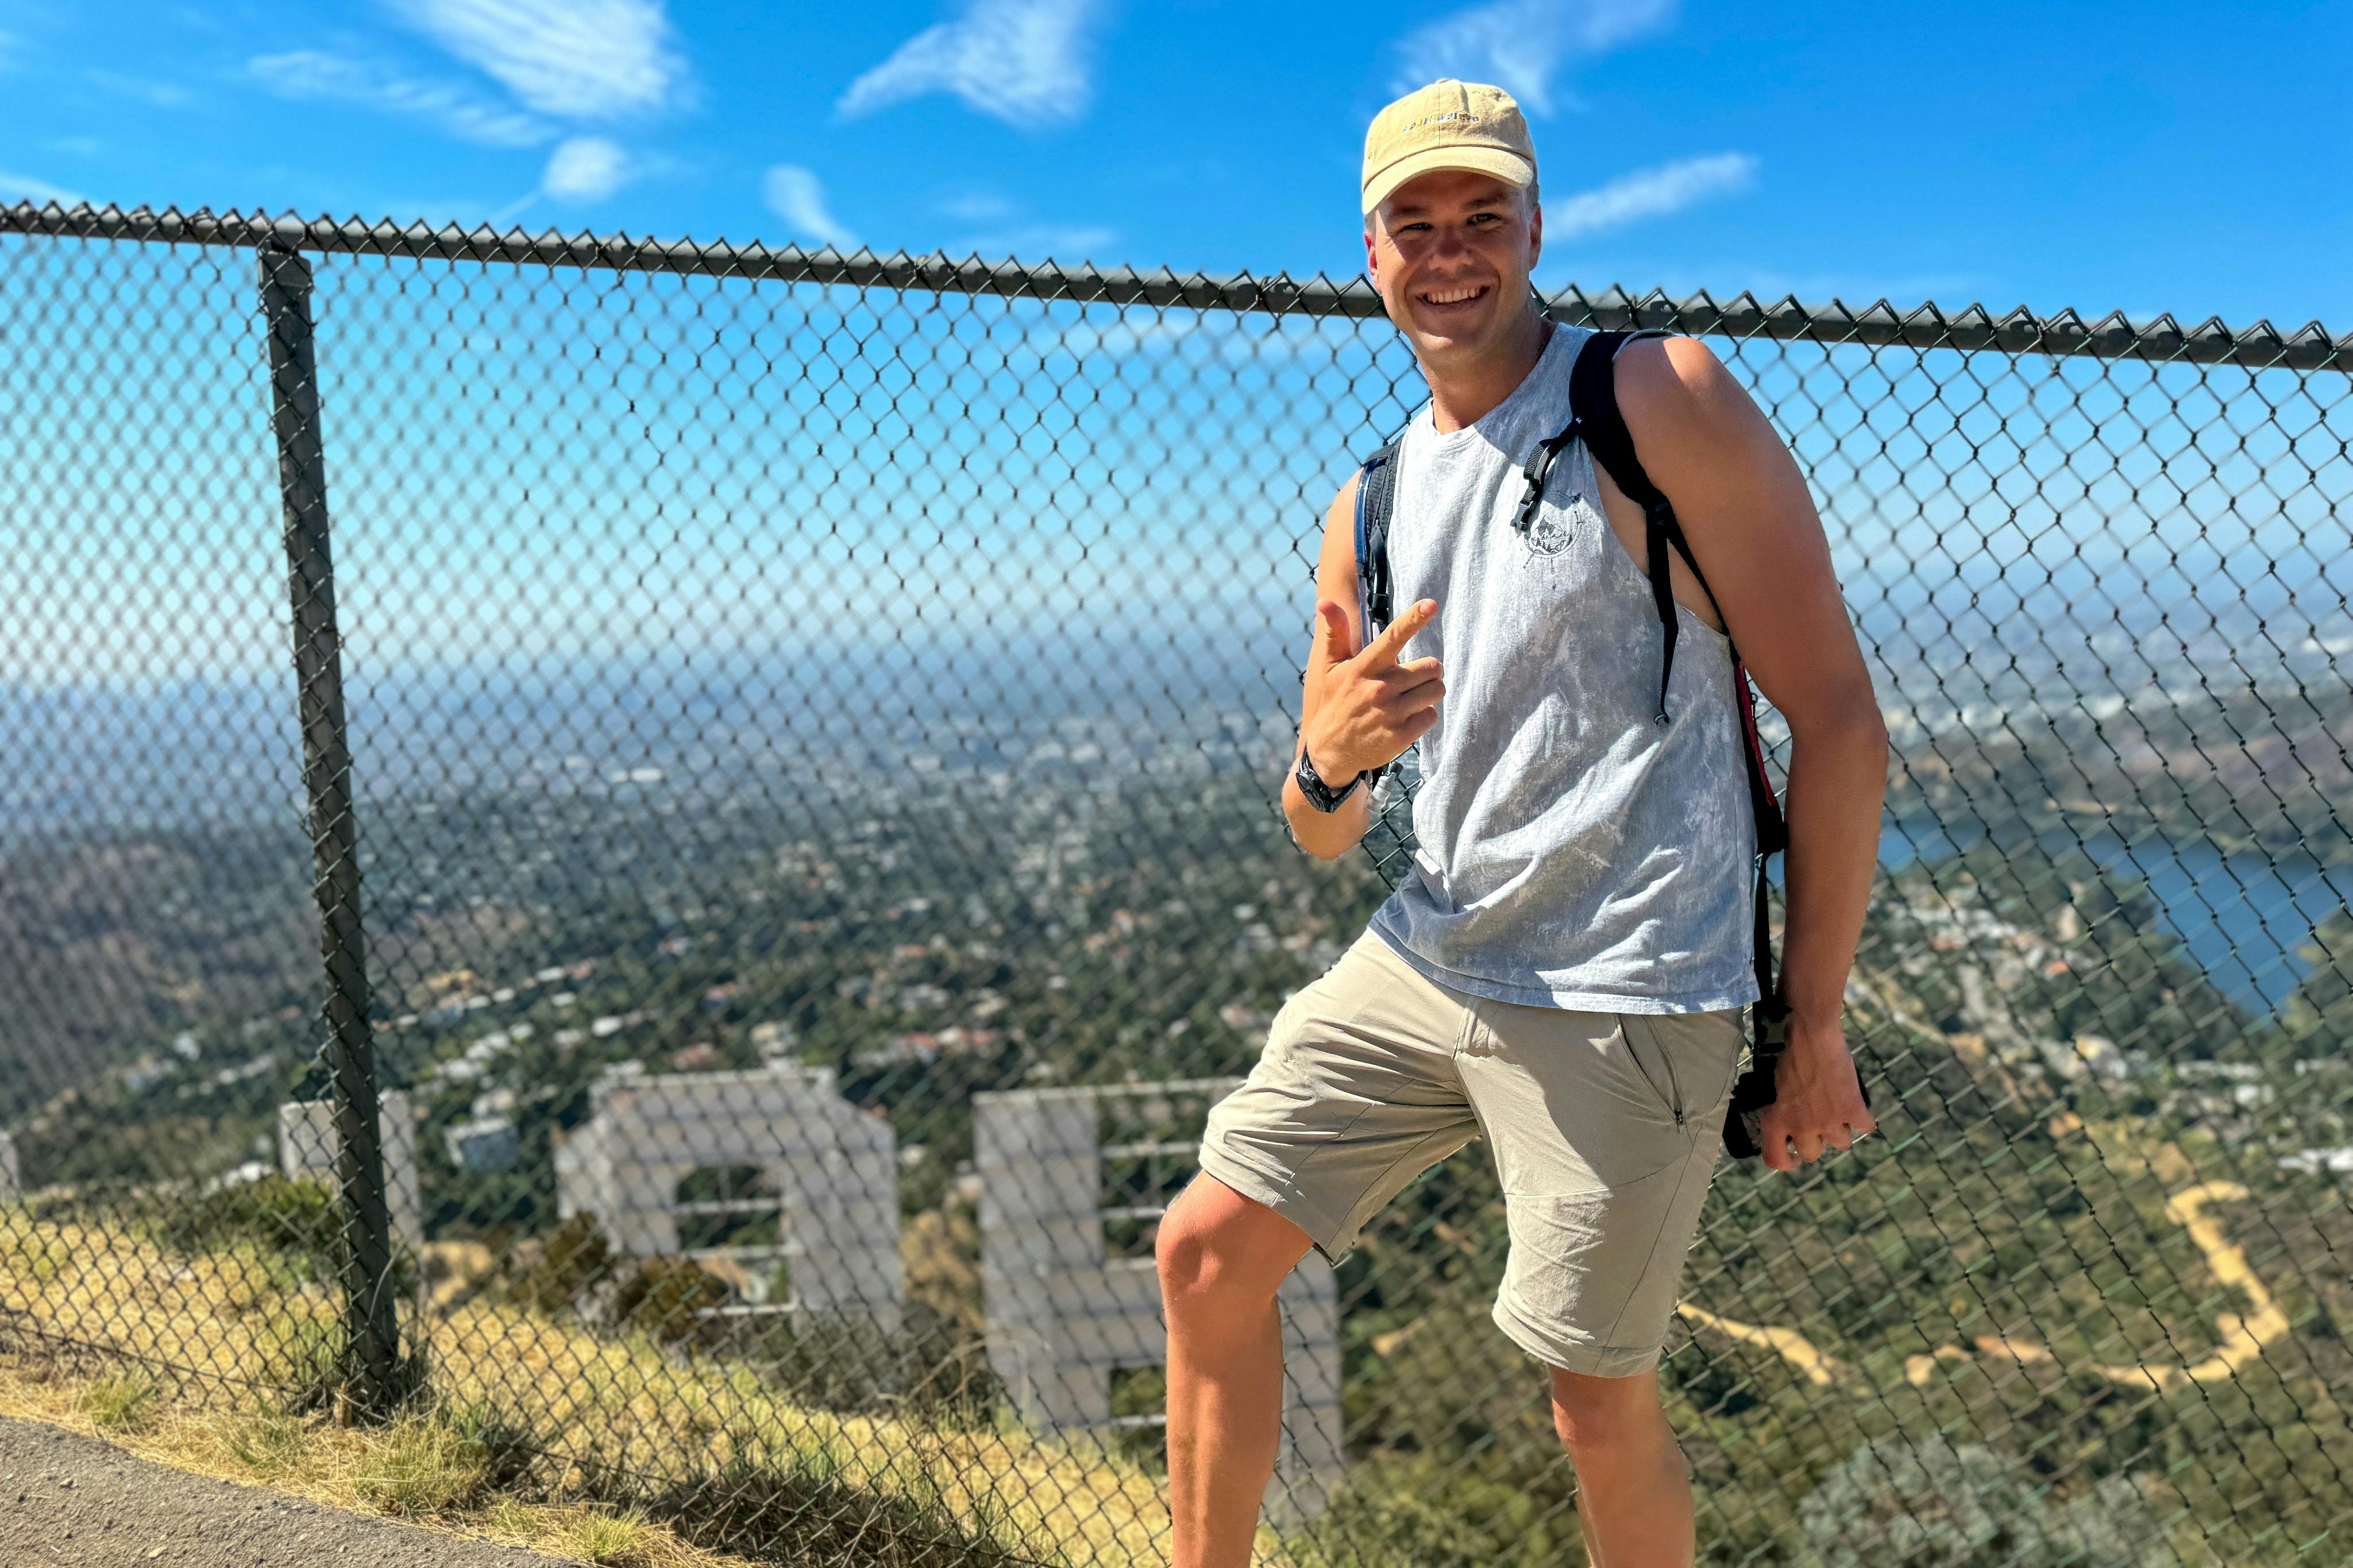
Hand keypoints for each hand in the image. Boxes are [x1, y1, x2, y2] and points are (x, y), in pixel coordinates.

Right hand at [1300, 597, 1443, 781]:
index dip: (1414, 618)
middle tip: (1413, 681)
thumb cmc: (1336, 702)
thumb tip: (1325, 601)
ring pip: (1436, 690)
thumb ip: (1336, 633)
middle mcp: (1380, 687)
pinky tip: (1406, 719)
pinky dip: (1424, 716)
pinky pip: (1432, 715)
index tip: (1430, 604)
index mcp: (1365, 666)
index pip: (1393, 636)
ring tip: (1410, 699)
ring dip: (1429, 693)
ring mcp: (1392, 712)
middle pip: (1432, 667)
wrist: (1331, 750)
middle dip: (1428, 673)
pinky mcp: (1401, 735)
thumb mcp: (1332, 668)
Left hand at [1757, 1017, 1875, 1173]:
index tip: (1794, 1157)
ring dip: (1841, 1129)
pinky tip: (1856, 1104)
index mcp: (1775, 1121)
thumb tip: (1791, 1119)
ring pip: (1841, 1143)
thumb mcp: (1773, 1085)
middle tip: (1819, 1124)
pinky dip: (1864, 1118)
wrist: (1811, 1035)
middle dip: (1817, 1141)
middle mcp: (1801, 1127)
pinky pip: (1866, 1127)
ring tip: (1837, 1108)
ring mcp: (1828, 1122)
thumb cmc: (1788, 1053)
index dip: (1786, 1162)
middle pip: (1813, 1154)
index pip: (1775, 1160)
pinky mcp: (1852, 1110)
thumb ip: (1781, 1107)